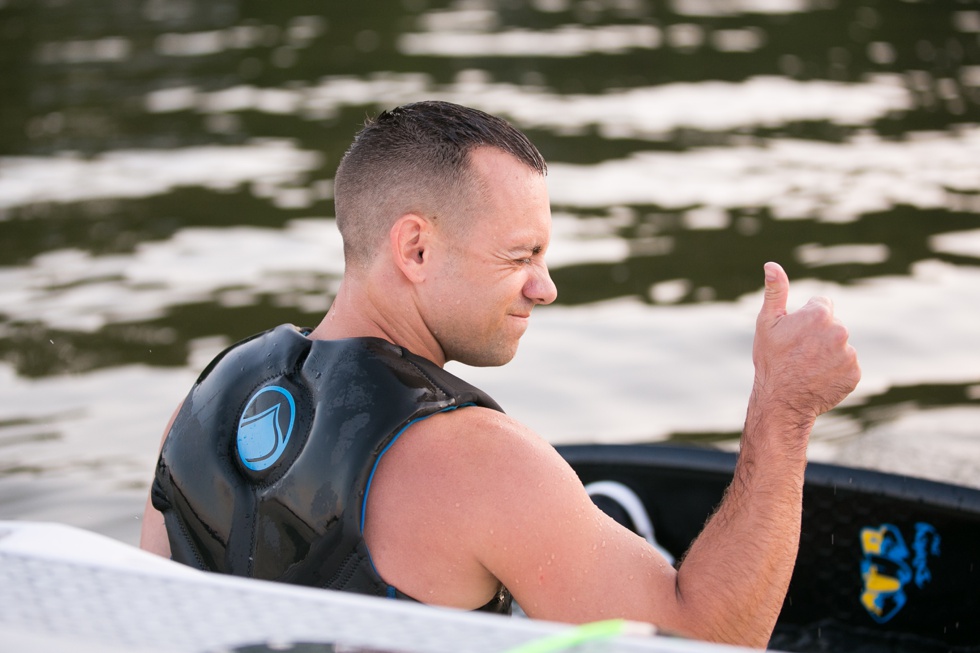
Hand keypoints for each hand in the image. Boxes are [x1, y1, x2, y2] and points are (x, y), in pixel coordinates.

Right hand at [751, 262, 859, 427]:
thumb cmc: (770, 360)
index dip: (806, 318)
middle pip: (833, 325)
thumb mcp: (767, 323)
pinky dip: (835, 371)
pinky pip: (847, 366)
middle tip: (799, 353)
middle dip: (819, 335)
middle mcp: (839, 331)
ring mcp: (848, 354)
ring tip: (807, 367)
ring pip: (840, 346)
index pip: (823, 305)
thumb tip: (772, 265)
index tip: (795, 333)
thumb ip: (775, 291)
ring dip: (828, 353)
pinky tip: (818, 378)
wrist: (780, 400)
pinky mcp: (854, 374)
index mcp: (819, 315)